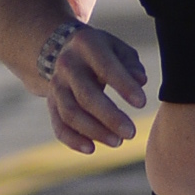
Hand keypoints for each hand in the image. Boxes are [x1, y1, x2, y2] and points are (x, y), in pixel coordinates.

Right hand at [41, 20, 148, 151]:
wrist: (64, 50)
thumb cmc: (102, 52)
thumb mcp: (119, 49)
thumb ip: (131, 64)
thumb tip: (141, 81)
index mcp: (86, 44)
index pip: (105, 67)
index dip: (123, 86)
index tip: (142, 103)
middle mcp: (67, 65)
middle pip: (86, 95)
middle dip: (110, 117)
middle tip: (131, 133)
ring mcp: (56, 85)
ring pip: (71, 114)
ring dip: (95, 131)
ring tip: (118, 142)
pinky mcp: (51, 103)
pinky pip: (59, 125)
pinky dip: (73, 140)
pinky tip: (91, 149)